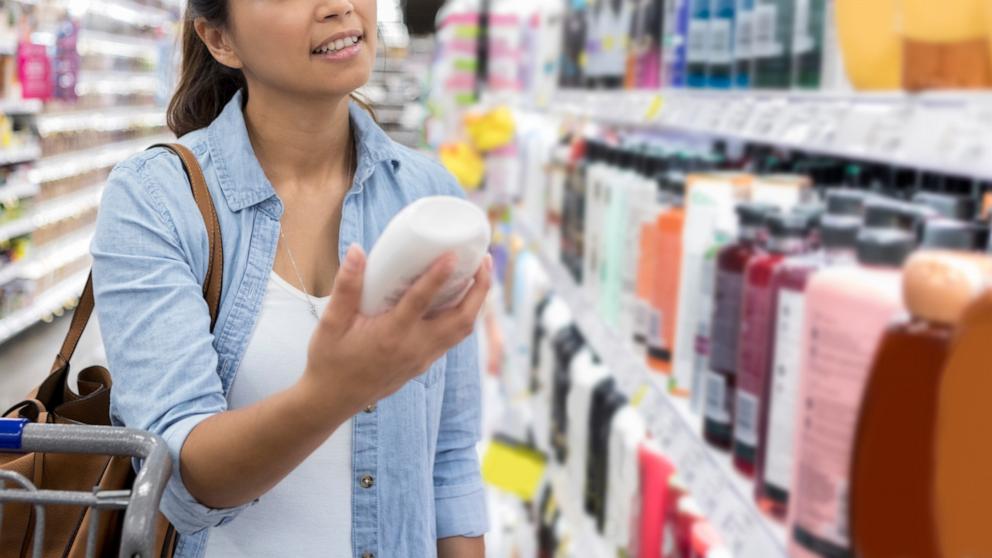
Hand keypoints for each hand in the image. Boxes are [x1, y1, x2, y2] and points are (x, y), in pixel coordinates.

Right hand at [301, 244, 492, 414]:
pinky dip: (464, 316)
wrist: (333, 401)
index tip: (453, 254)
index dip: (439, 276)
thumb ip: (346, 287)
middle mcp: (414, 348)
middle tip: (484, 260)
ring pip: (462, 330)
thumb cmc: (330, 361)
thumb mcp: (331, 323)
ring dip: (476, 303)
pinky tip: (461, 299)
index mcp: (391, 336)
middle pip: (461, 319)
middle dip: (478, 289)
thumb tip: (358, 251)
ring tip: (480, 274)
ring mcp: (423, 358)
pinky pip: (453, 338)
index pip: (422, 302)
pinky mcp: (424, 363)